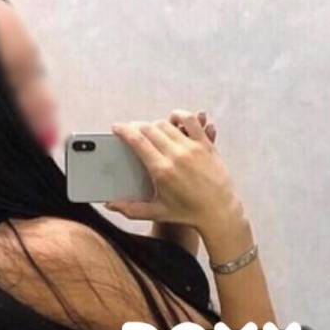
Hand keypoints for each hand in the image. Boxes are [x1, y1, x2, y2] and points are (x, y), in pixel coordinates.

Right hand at [105, 109, 244, 236]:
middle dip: (137, 127)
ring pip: (167, 124)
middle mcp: (176, 156)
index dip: (124, 130)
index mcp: (162, 171)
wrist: (219, 212)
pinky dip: (180, 116)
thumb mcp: (157, 212)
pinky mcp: (206, 145)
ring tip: (152, 131)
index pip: (137, 140)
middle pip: (150, 129)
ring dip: (156, 124)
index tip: (118, 128)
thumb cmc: (189, 214)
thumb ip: (131, 209)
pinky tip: (174, 120)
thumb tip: (110, 205)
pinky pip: (191, 121)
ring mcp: (192, 148)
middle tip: (133, 132)